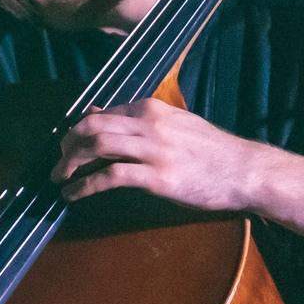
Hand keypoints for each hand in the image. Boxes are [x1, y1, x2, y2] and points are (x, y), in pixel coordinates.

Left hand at [51, 98, 271, 212]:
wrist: (246, 171)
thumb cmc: (212, 151)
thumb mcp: (175, 124)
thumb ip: (138, 119)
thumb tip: (98, 110)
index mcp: (152, 108)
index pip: (103, 114)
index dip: (78, 130)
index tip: (67, 145)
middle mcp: (150, 124)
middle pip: (92, 126)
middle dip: (67, 144)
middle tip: (57, 162)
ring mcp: (154, 150)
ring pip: (97, 147)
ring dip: (70, 164)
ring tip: (59, 179)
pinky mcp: (158, 177)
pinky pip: (110, 177)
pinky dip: (84, 186)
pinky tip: (74, 195)